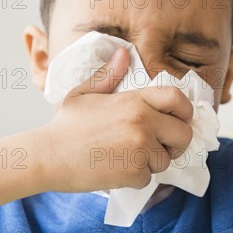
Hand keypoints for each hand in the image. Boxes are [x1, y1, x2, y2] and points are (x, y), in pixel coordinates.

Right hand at [36, 48, 193, 192]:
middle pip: (184, 135)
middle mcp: (143, 121)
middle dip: (175, 144)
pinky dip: (135, 179)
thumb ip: (109, 75)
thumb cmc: (65, 124)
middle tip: (157, 147)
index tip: (179, 121)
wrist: (47, 155)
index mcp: (134, 100)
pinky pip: (148, 178)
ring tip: (124, 157)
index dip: (185, 113)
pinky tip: (114, 169)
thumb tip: (123, 53)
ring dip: (150, 163)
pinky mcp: (134, 172)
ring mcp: (140, 148)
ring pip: (165, 160)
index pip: (177, 100)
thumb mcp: (85, 92)